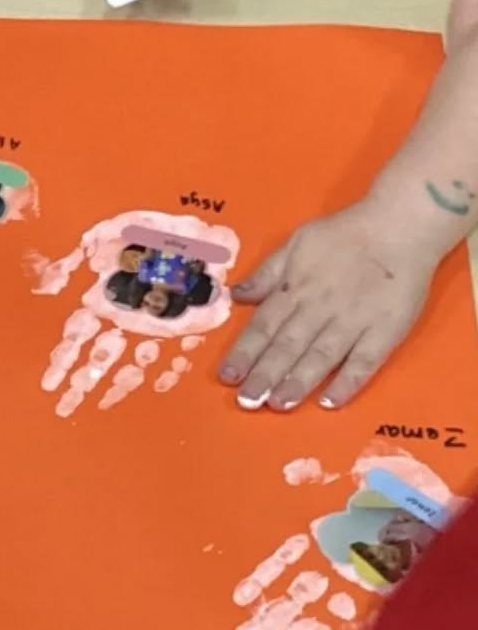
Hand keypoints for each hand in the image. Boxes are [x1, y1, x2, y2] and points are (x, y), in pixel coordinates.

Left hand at [219, 201, 438, 410]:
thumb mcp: (297, 242)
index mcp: (296, 288)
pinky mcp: (385, 330)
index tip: (226, 377)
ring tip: (278, 405)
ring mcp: (354, 321)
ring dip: (298, 383)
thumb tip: (236, 296)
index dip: (244, 353)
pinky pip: (364, 361)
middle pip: (287, 346)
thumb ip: (267, 274)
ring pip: (321, 357)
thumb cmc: (346, 234)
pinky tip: (330, 402)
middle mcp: (320, 308)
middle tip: (247, 402)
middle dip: (264, 375)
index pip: (263, 326)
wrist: (402, 224)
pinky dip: (348, 382)